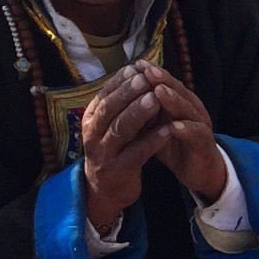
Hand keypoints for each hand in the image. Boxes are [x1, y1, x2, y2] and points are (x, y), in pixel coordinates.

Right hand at [79, 62, 171, 227]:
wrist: (105, 191)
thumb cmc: (113, 151)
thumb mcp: (112, 126)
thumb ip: (122, 106)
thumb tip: (138, 74)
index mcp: (91, 119)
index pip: (104, 95)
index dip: (121, 81)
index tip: (138, 68)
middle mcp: (92, 134)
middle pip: (110, 109)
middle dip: (128, 92)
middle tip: (147, 78)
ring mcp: (104, 154)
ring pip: (121, 129)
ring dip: (139, 113)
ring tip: (156, 99)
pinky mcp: (118, 171)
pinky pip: (137, 153)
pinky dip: (152, 141)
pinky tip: (168, 131)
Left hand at [138, 61, 228, 201]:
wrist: (199, 171)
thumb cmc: (174, 145)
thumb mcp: (154, 125)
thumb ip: (143, 111)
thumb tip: (118, 94)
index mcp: (179, 102)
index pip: (166, 83)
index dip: (151, 74)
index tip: (135, 64)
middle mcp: (192, 109)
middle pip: (178, 90)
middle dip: (162, 80)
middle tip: (147, 70)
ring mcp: (200, 125)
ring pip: (188, 109)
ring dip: (173, 100)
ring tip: (158, 92)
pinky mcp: (205, 144)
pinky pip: (196, 134)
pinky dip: (186, 129)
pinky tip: (174, 127)